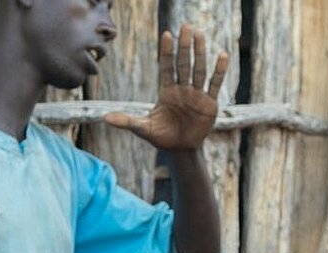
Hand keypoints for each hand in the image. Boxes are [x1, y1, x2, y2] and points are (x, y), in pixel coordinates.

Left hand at [100, 25, 228, 152]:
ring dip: (200, 53)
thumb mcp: (143, 129)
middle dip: (184, 46)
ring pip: (198, 70)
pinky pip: (214, 84)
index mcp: (167, 91)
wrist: (181, 150)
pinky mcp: (209, 103)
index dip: (167, 52)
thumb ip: (127, 121)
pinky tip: (222, 55)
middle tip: (186, 27)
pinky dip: (219, 71)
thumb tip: (105, 118)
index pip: (167, 67)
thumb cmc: (161, 137)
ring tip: (200, 34)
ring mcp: (196, 94)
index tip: (166, 35)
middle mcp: (182, 89)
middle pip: (183, 64)